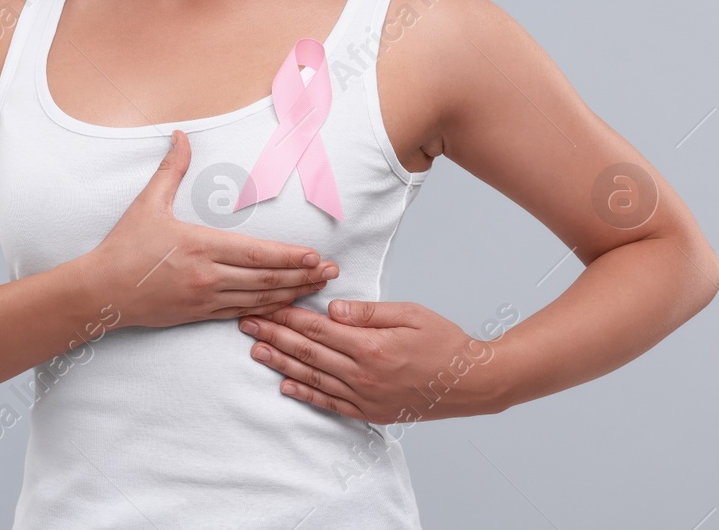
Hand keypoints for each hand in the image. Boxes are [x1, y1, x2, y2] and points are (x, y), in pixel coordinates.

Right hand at [75, 130, 339, 330]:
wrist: (102, 290)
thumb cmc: (124, 246)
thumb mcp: (148, 203)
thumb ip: (171, 169)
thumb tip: (181, 135)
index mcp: (200, 246)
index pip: (256, 254)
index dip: (289, 257)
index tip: (315, 255)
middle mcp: (208, 276)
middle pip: (266, 280)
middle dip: (303, 276)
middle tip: (331, 272)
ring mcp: (206, 299)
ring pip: (260, 300)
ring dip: (292, 294)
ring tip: (317, 288)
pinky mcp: (200, 315)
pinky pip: (243, 313)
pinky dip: (268, 310)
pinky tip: (285, 305)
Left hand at [237, 299, 507, 422]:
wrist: (471, 383)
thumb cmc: (444, 342)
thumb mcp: (409, 314)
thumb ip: (368, 312)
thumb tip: (333, 307)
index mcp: (370, 346)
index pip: (317, 328)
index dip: (287, 316)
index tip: (265, 306)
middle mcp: (363, 374)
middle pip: (307, 351)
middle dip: (273, 336)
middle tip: (246, 324)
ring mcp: (365, 396)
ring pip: (312, 377)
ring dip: (280, 363)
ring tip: (255, 351)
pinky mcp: (370, 411)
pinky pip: (330, 403)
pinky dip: (306, 394)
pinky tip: (286, 385)